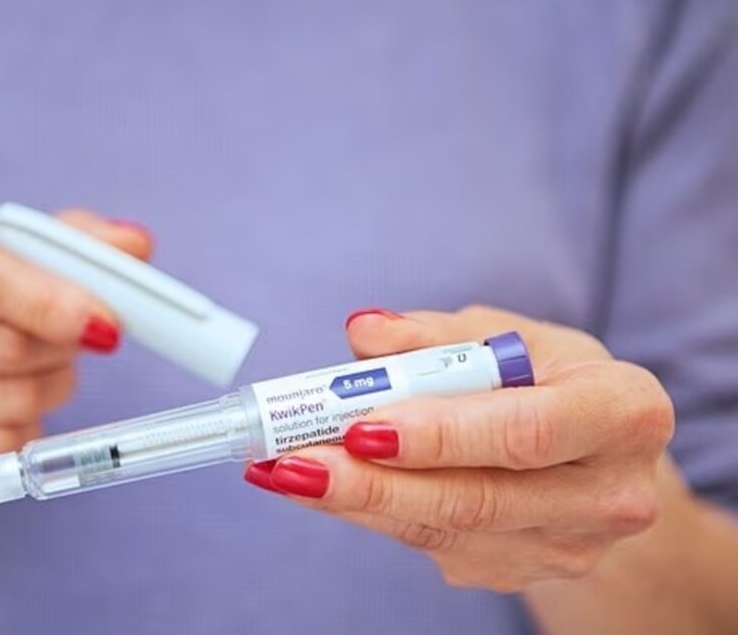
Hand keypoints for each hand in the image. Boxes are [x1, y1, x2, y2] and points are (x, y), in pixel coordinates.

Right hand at [0, 204, 150, 489]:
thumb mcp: (3, 245)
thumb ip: (73, 239)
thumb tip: (133, 243)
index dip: (51, 304)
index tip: (106, 322)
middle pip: (2, 348)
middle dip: (62, 347)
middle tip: (80, 337)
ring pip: (7, 403)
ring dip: (51, 388)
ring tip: (43, 368)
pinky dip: (25, 430)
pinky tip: (11, 406)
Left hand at [244, 305, 674, 591]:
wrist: (598, 459)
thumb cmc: (554, 381)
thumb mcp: (510, 337)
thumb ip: (434, 337)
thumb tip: (363, 333)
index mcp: (622, 413)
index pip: (527, 431)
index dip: (441, 434)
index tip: (360, 426)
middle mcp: (608, 495)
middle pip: (476, 500)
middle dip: (371, 482)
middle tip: (292, 459)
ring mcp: (565, 547)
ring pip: (443, 531)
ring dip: (353, 500)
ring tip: (281, 469)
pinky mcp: (520, 570)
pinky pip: (431, 544)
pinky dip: (368, 512)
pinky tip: (319, 486)